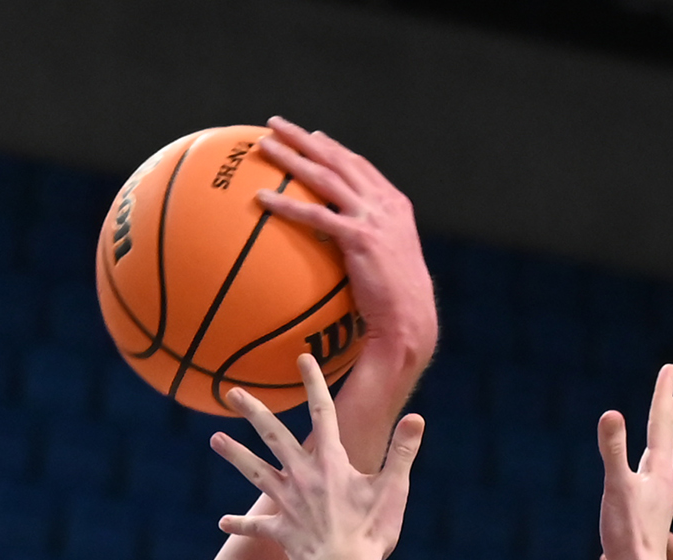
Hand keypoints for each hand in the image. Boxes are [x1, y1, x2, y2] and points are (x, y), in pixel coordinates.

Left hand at [214, 353, 425, 559]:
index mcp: (331, 463)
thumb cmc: (372, 533)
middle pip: (273, 436)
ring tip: (215, 440)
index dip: (313, 383)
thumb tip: (416, 417)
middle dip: (254, 411)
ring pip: (256, 472)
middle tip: (232, 392)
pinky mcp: (280, 532)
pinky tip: (223, 522)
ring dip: (235, 455)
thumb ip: (403, 451)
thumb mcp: (394, 489)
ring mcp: (288, 504)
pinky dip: (241, 525)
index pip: (322, 413)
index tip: (303, 359)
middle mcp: (303, 477)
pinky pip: (256, 528)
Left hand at [254, 120, 438, 384]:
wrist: (410, 320)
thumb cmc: (396, 303)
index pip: (359, 166)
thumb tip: (342, 247)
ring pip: (325, 177)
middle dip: (304, 138)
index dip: (333, 149)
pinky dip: (287, 204)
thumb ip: (369, 244)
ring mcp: (373, 218)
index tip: (312, 137)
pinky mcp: (360, 238)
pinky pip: (315, 215)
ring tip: (263, 147)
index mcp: (394, 204)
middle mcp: (385, 203)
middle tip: (276, 125)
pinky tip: (261, 198)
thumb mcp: (388, 262)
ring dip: (292, 157)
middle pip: (338, 160)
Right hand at [596, 364, 672, 559]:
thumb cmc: (629, 538)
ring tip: (656, 442)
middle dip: (666, 418)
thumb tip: (611, 413)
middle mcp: (660, 486)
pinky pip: (639, 493)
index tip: (670, 368)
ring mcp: (651, 506)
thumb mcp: (618, 488)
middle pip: (664, 443)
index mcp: (659, 472)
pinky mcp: (640, 524)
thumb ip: (614, 452)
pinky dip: (638, 480)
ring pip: (653, 469)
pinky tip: (633, 491)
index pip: (662, 424)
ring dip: (654, 450)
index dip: (662, 394)